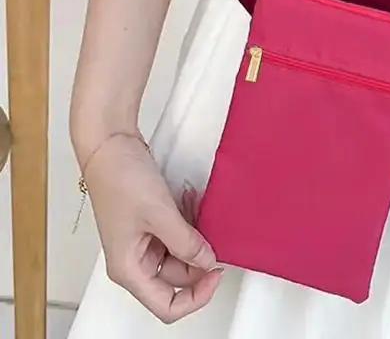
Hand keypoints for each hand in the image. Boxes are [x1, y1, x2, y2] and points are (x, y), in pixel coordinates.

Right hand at [81, 133, 222, 322]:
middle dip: (199, 256)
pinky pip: (178, 231)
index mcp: (129, 270)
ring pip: (181, 253)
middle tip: (215, 233)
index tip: (217, 271)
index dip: (197, 295)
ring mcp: (143, 242)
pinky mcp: (151, 223)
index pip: (167, 306)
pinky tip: (189, 198)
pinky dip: (189, 219)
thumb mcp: (159, 213)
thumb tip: (208, 261)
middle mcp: (135, 261)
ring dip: (195, 232)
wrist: (110, 145)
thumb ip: (186, 242)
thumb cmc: (121, 179)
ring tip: (195, 206)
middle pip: (178, 279)